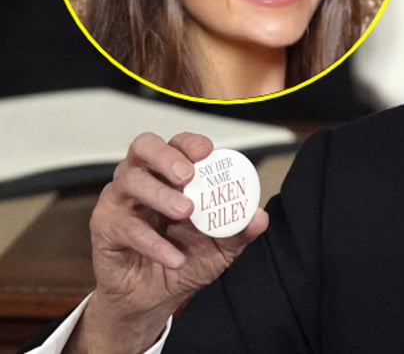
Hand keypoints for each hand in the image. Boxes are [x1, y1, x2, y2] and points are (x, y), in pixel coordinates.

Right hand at [67, 132, 268, 352]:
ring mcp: (121, 200)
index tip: (207, 152)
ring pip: (130, 179)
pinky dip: (152, 242)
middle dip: (167, 156)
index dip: (190, 143)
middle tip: (188, 176)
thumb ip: (239, 229)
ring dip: (159, 193)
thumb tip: (260, 217)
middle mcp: (144, 179)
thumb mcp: (221, 246)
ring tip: (185, 211)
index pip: (177, 143)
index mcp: (172, 174)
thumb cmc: (185, 259)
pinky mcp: (105, 227)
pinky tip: (174, 256)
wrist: (155, 299)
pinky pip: (125, 226)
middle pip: (144, 146)